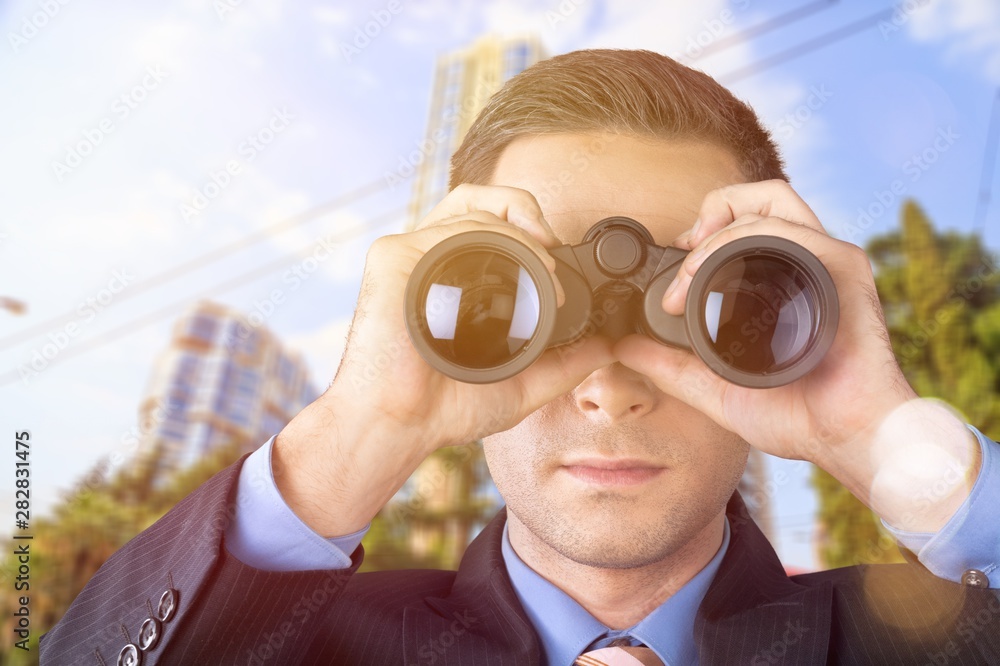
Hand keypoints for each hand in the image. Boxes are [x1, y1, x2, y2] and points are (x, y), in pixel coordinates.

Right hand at [275, 185, 613, 534]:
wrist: (401, 426)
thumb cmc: (444, 409)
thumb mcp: (522, 384)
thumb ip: (565, 364)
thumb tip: (609, 348)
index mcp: (450, 278)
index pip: (486, 222)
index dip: (527, 223)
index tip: (558, 256)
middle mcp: (428, 260)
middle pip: (477, 200)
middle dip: (524, 209)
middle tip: (554, 248)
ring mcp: (410, 255)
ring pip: (470, 208)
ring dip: (518, 229)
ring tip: (545, 265)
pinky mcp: (394, 258)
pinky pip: (447, 229)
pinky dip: (488, 237)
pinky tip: (515, 265)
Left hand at [613, 180, 978, 530]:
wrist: (844, 437)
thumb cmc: (797, 415)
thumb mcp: (713, 388)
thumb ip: (669, 367)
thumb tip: (623, 348)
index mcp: (783, 282)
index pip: (747, 224)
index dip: (705, 227)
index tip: (677, 265)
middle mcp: (806, 264)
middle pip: (761, 199)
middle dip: (712, 211)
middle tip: (684, 250)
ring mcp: (826, 261)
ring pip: (773, 202)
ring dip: (721, 222)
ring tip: (692, 263)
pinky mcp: (844, 267)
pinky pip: (792, 230)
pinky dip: (745, 236)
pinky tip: (712, 269)